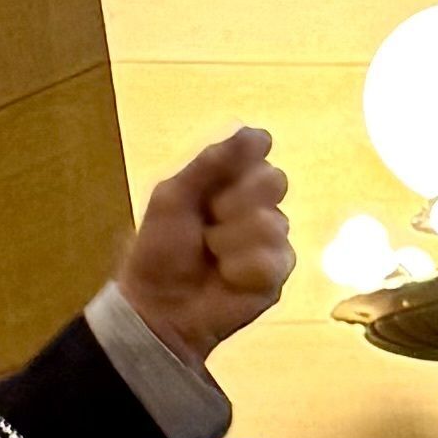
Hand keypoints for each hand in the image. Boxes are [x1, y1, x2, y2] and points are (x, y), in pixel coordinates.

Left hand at [111, 127, 293, 360]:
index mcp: (231, 182)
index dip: (235, 166)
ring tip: (211, 255)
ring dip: (231, 240)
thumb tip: (260, 133)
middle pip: (275, 179)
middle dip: (235, 201)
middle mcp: (258, 205)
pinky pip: (273, 258)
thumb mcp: (174, 196)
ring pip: (273, 222)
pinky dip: (241, 267)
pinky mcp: (277, 275)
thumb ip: (213, 162)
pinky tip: (226, 277)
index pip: (256, 151)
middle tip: (208, 220)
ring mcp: (271, 241)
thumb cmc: (161, 247)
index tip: (209, 187)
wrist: (160, 305)